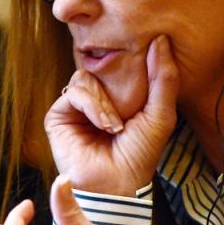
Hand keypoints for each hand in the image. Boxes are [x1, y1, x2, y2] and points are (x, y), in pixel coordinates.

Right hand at [46, 35, 178, 194]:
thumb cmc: (140, 155)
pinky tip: (103, 125)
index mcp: (120, 97)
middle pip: (101, 66)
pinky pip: (75, 92)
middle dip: (118, 79)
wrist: (116, 184)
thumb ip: (164, 78)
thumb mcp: (161, 114)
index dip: (133, 59)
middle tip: (130, 101)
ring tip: (115, 126)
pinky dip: (91, 106)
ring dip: (104, 102)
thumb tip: (161, 40)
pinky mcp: (59, 115)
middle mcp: (97, 99)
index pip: (121, 65)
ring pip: (87, 77)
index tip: (148, 52)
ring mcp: (77, 107)